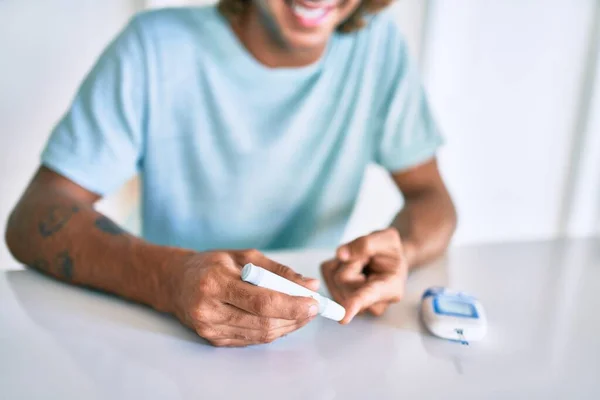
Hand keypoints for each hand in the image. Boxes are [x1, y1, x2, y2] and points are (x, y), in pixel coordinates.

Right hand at [172, 249, 319, 346]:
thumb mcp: (244, 257)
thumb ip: (278, 271)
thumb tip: (309, 285)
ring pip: (259, 334)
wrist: (176, 282)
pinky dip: (271, 331)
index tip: (313, 302)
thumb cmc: (212, 264)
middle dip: (294, 317)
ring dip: (287, 326)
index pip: (261, 301)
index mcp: (215, 282)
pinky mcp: (212, 339)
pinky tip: (282, 320)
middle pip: (262, 322)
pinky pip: (250, 339)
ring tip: (302, 314)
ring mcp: (209, 328)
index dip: (291, 305)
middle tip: (314, 308)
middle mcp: (209, 309)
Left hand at [321, 228, 407, 323]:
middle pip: (343, 279)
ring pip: (334, 277)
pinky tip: (351, 266)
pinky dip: (336, 264)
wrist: (387, 259)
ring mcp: (355, 303)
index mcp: (391, 287)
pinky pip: (326, 273)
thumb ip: (366, 244)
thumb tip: (341, 255)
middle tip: (367, 257)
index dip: (355, 304)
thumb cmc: (389, 251)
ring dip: (344, 263)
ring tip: (361, 263)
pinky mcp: (338, 296)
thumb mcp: (387, 238)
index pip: (369, 295)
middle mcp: (372, 302)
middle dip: (351, 261)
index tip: (343, 318)